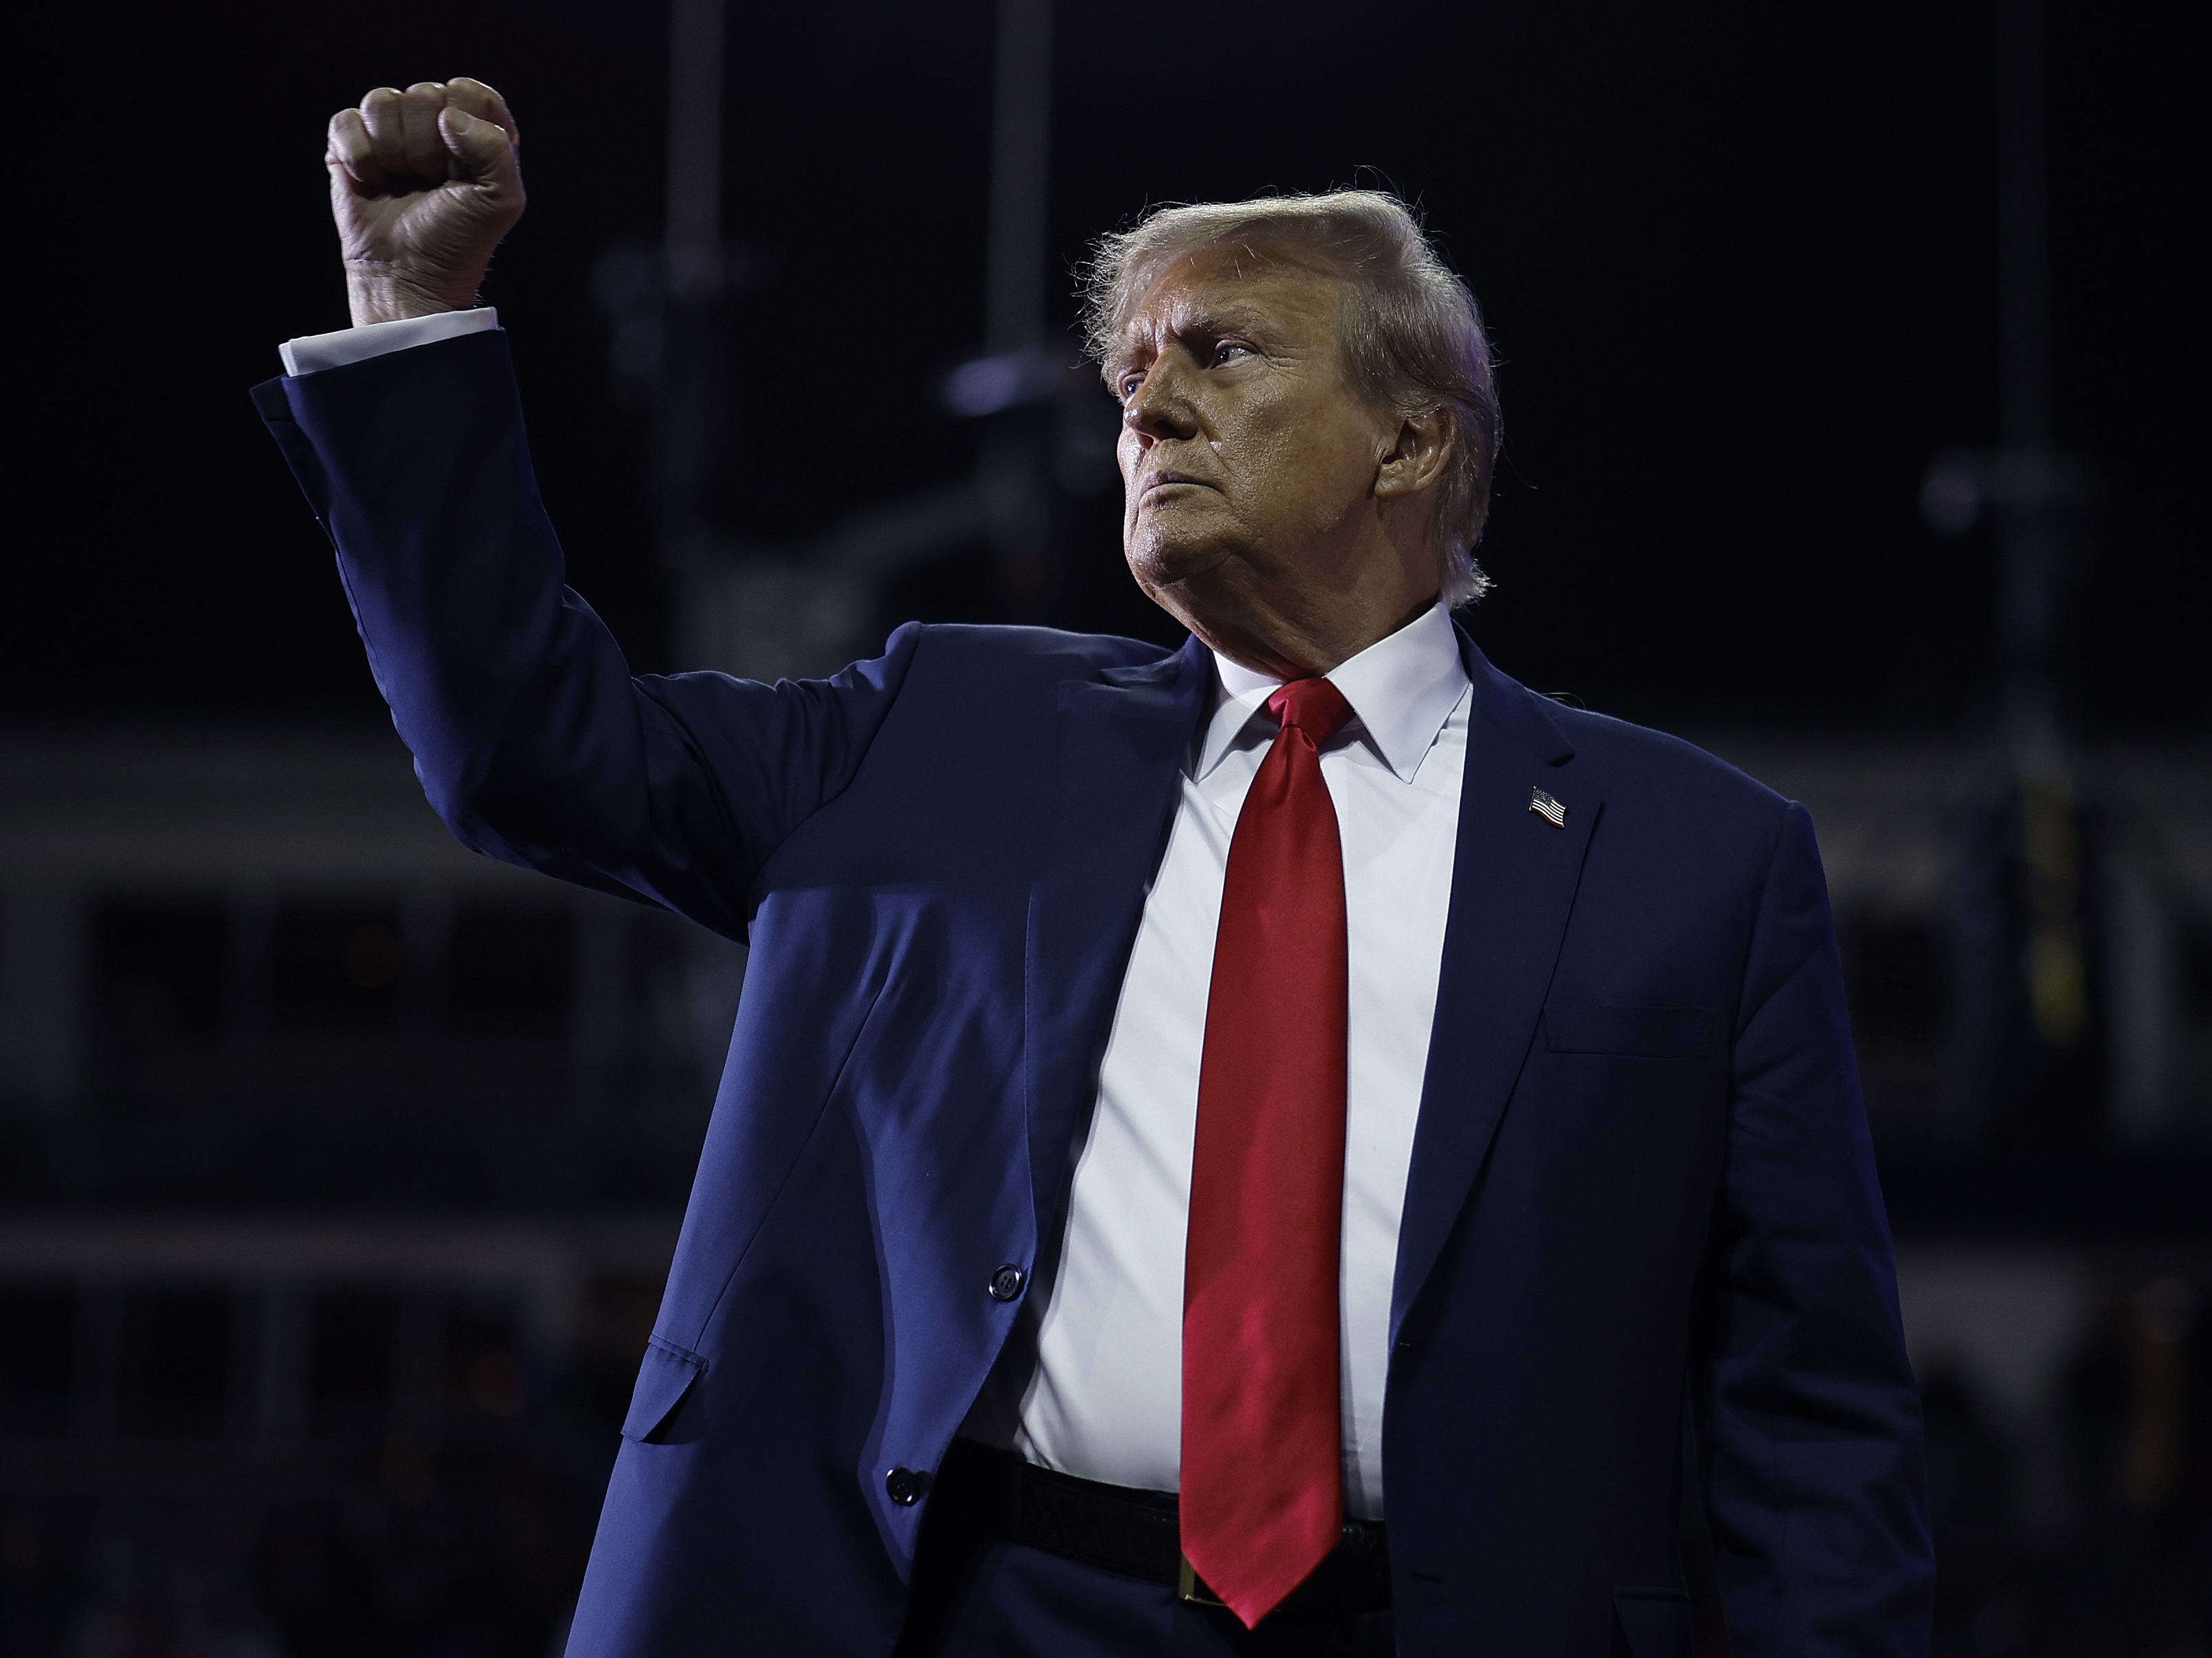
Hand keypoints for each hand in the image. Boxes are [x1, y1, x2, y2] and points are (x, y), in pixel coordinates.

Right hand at [326, 79, 524, 325]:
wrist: (409, 277)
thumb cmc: (458, 241)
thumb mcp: (501, 200)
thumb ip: (495, 148)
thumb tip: (448, 116)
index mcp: (477, 131)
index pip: (469, 91)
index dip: (463, 128)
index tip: (462, 169)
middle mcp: (435, 124)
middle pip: (424, 94)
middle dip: (427, 147)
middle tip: (431, 184)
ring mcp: (392, 132)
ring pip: (381, 101)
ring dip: (393, 152)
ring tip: (403, 184)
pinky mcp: (351, 144)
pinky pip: (346, 121)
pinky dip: (359, 157)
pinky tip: (373, 183)